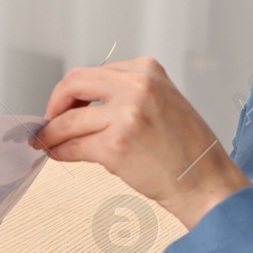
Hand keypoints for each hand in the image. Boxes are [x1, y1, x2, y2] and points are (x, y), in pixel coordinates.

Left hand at [30, 57, 249, 228]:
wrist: (206, 182)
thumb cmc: (187, 149)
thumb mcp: (163, 101)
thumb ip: (127, 93)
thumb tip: (83, 104)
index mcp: (148, 70)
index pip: (94, 71)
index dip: (73, 91)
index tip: (66, 105)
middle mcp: (137, 86)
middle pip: (74, 83)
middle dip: (54, 103)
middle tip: (48, 120)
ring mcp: (126, 115)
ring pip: (68, 119)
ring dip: (51, 133)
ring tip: (45, 142)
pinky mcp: (115, 145)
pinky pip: (73, 146)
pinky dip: (59, 151)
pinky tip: (57, 155)